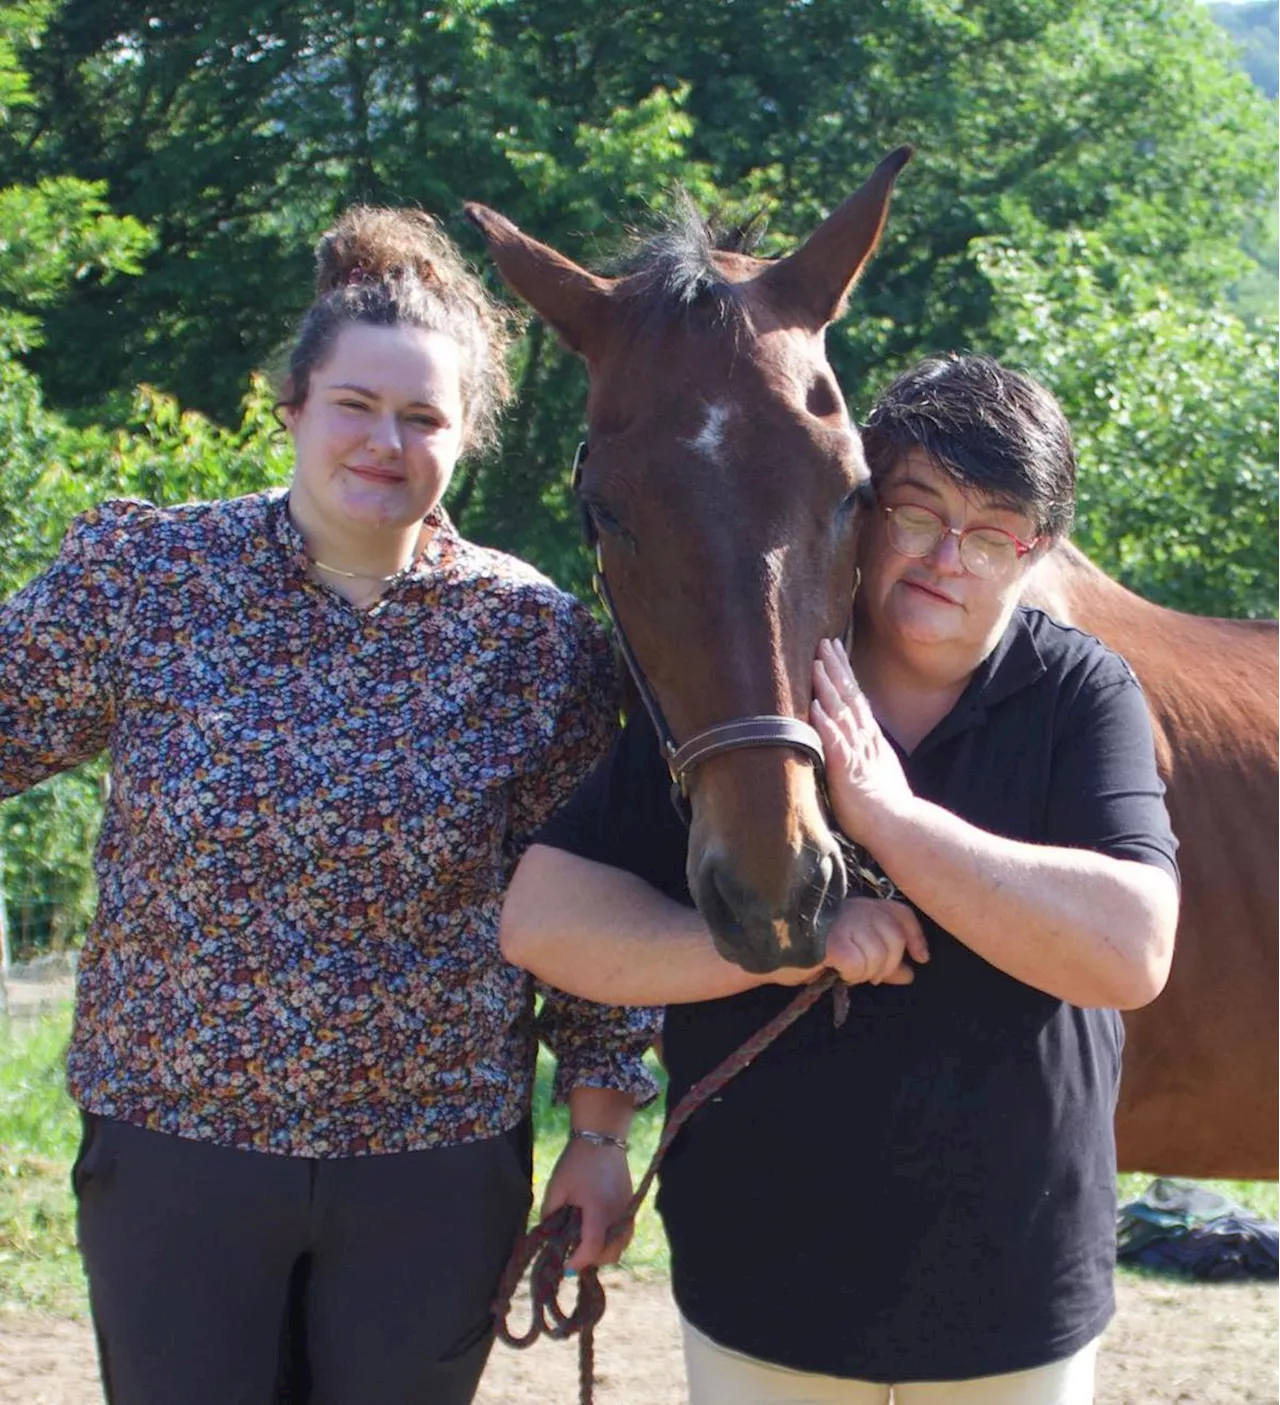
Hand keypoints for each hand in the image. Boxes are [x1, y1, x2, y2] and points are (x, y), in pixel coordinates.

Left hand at [541, 1136, 634, 1271]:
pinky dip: (614, 1240)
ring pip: (621, 1246)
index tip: (565, 1266)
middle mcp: (619, 1214)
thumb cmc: (576, 1161)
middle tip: (573, 1253)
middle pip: (611, 1253)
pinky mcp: (631, 1205)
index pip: (593, 1248)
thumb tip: (548, 1238)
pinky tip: (598, 1231)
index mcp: (599, 1210)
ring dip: (604, 1251)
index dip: (578, 1262)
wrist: (601, 1136)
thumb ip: (551, 1215)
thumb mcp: (557, 1187)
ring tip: (585, 1242)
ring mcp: (628, 1210)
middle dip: (592, 1259)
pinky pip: (626, 1234)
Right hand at [766, 897, 927, 987]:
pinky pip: (858, 965)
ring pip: (879, 955)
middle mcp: (854, 907)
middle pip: (894, 939)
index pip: (901, 913)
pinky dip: (850, 974)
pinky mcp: (831, 939)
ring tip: (845, 970)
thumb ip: (880, 960)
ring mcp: (842, 921)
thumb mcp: (850, 954)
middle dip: (887, 964)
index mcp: (859, 905)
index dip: (916, 936)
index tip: (921, 958)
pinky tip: (834, 969)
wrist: (764, 952)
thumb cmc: (804, 952)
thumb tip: (910, 974)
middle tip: (866, 973)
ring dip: (866, 972)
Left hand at [811, 637, 915, 845]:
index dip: (843, 672)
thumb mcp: (873, 767)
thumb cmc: (883, 803)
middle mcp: (864, 739)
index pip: (855, 697)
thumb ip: (860, 749)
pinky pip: (836, 743)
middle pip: (849, 696)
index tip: (833, 649)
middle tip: (824, 641)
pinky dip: (826, 723)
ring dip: (829, 687)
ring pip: (842, 713)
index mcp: (869, 738)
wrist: (897, 825)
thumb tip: (848, 735)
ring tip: (816, 663)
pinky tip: (816, 706)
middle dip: (836, 667)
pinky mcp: (847, 770)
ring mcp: (857, 753)